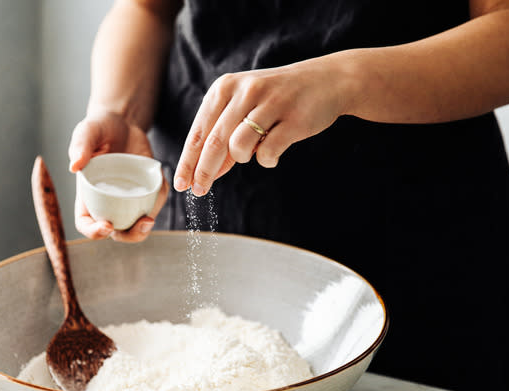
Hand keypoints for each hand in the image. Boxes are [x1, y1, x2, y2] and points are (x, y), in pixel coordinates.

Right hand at [69, 111, 168, 241]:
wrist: (122, 122)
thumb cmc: (99, 129)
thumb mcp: (87, 132)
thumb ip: (80, 146)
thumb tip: (74, 166)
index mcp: (88, 195)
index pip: (86, 223)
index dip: (94, 232)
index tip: (107, 226)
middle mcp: (107, 202)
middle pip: (116, 232)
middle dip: (129, 235)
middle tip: (142, 223)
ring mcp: (127, 199)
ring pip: (137, 223)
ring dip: (146, 227)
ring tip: (150, 216)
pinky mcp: (145, 191)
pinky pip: (154, 202)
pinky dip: (159, 200)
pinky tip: (162, 186)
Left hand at [172, 57, 354, 195]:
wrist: (327, 81)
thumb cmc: (277, 98)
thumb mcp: (244, 108)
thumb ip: (224, 136)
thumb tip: (205, 173)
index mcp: (225, 87)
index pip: (199, 132)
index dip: (187, 161)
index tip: (181, 184)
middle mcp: (245, 91)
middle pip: (214, 143)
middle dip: (203, 172)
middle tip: (198, 191)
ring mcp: (270, 103)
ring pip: (239, 147)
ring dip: (243, 158)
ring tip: (254, 150)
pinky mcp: (293, 119)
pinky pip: (267, 153)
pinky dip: (267, 160)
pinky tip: (274, 152)